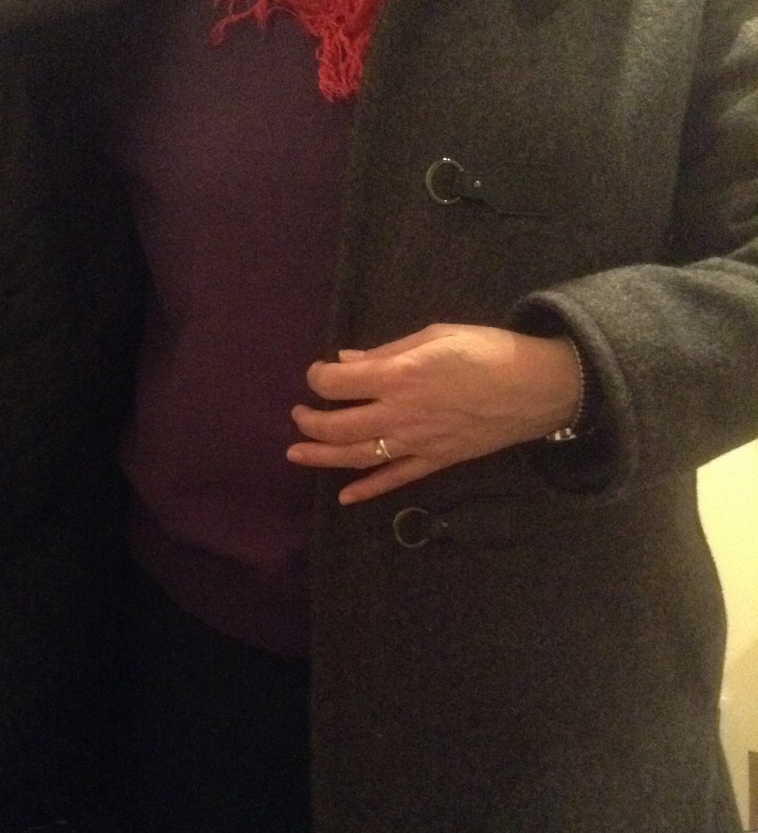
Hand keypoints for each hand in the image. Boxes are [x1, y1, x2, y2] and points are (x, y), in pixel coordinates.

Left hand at [287, 323, 580, 503]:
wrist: (537, 386)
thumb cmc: (487, 351)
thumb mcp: (435, 336)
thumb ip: (387, 352)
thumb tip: (348, 361)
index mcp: (398, 376)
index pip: (337, 384)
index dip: (318, 378)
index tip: (319, 374)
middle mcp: (400, 414)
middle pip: (338, 427)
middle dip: (310, 421)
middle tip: (299, 414)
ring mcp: (416, 443)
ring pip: (357, 457)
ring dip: (322, 457)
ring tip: (296, 453)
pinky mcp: (435, 461)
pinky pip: (395, 480)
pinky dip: (368, 490)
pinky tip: (345, 496)